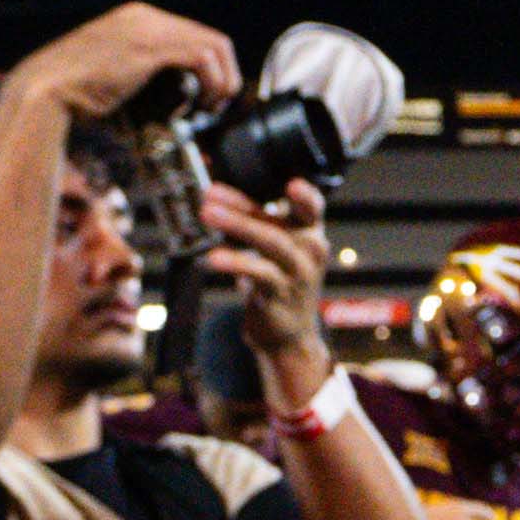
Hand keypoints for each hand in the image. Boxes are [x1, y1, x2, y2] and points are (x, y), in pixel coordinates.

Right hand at [0, 0, 234, 134]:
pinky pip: (202, 58)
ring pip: (214, 47)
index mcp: (135, 19)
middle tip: (215, 105)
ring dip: (222, 81)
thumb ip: (139, 74)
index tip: (209, 96)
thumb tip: (167, 94)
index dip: (211, 68)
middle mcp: (144, 17)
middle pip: (210, 38)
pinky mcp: (150, 48)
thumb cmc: (70, 93)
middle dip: (223, 74)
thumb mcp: (111, 75)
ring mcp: (148, 29)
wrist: (43, 93)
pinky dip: (212, 83)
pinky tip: (201, 105)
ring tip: (210, 109)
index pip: (193, 35)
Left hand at [205, 179, 336, 380]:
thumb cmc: (279, 281)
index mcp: (310, 233)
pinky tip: (213, 257)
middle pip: (278, 223)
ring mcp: (297, 274)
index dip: (306, 195)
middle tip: (210, 193)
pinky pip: (259, 274)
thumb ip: (258, 220)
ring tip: (207, 213)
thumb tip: (218, 193)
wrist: (289, 335)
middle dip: (242, 206)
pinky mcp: (281, 296)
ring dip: (237, 225)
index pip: (313, 208)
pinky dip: (236, 262)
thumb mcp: (277, 247)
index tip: (291, 184)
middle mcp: (309, 251)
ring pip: (271, 243)